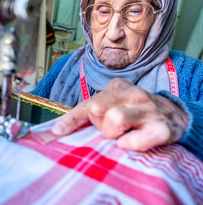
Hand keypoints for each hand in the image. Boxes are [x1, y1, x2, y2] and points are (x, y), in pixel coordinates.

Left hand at [52, 78, 188, 150]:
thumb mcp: (114, 105)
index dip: (70, 119)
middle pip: (96, 109)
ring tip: (122, 135)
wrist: (175, 116)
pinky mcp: (162, 128)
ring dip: (113, 134)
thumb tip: (60, 128)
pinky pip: (136, 139)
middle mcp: (132, 94)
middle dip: (99, 125)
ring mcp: (148, 109)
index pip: (87, 104)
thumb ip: (93, 113)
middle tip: (111, 130)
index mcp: (116, 88)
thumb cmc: (136, 113)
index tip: (57, 132)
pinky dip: (130, 144)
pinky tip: (131, 143)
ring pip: (115, 119)